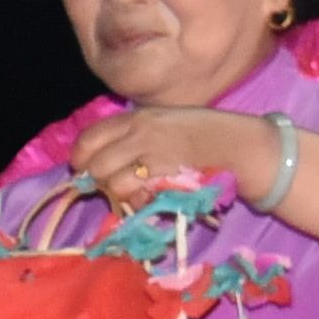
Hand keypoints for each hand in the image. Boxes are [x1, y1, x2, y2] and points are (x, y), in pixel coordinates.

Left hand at [65, 105, 266, 211]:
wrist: (237, 144)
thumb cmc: (202, 133)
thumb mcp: (163, 121)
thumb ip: (132, 135)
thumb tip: (98, 158)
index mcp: (136, 117)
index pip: (89, 137)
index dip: (81, 157)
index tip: (84, 167)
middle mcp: (138, 133)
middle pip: (94, 164)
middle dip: (97, 179)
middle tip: (110, 185)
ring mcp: (149, 154)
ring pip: (110, 182)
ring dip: (117, 193)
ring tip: (133, 192)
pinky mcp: (162, 175)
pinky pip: (132, 195)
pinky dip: (135, 201)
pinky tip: (148, 197)